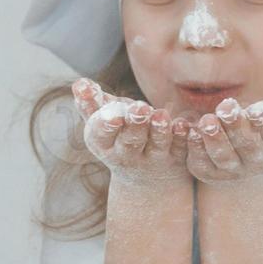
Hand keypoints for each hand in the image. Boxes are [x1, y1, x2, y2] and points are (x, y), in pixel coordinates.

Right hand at [72, 77, 192, 184]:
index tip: (113, 114)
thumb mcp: (101, 125)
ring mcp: (153, 159)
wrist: (147, 180)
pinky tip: (184, 124)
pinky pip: (181, 148)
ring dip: (159, 129)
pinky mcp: (177, 159)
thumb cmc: (118, 139)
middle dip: (134, 125)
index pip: (100, 135)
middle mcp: (127, 156)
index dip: (105, 124)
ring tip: (161, 114)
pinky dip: (182, 136)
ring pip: (157, 145)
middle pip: (129, 141)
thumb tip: (79, 83)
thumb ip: (89, 104)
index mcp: (103, 144)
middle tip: (140, 108)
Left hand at [186, 93, 262, 184]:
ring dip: (215, 139)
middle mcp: (260, 163)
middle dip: (237, 126)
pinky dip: (195, 148)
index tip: (262, 112)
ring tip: (207, 120)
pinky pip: (202, 162)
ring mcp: (235, 170)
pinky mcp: (210, 171)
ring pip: (224, 156)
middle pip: (248, 146)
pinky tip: (190, 131)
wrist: (249, 153)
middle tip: (227, 106)